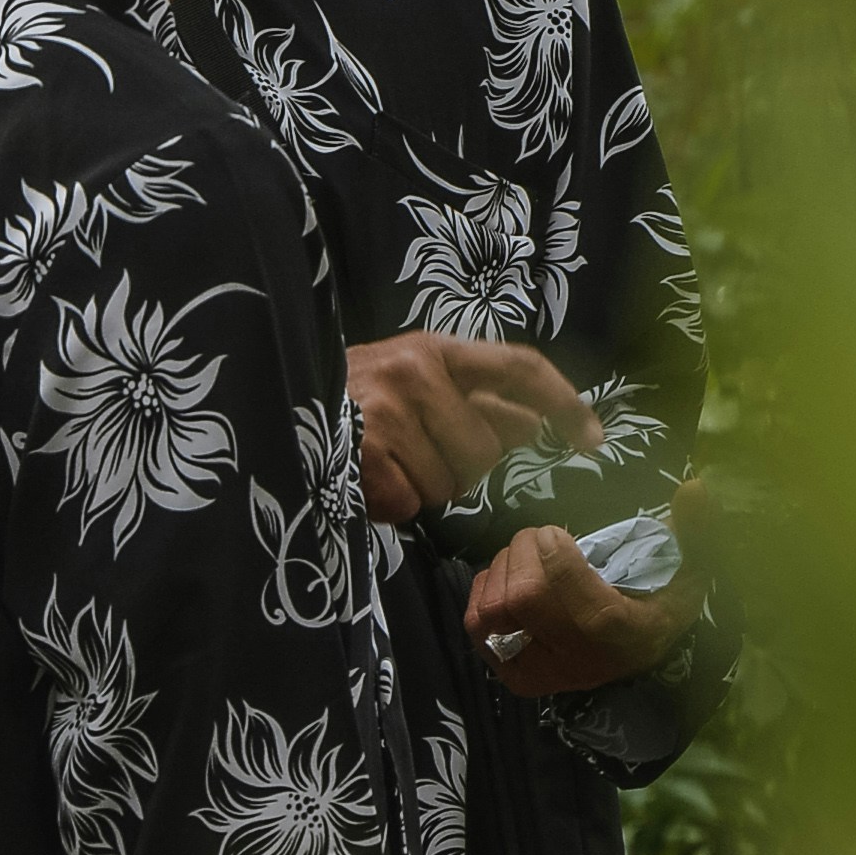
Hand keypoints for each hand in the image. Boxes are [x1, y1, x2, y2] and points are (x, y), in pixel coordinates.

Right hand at [348, 333, 602, 523]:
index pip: (521, 368)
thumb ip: (467, 402)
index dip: (564, 404)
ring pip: (448, 483)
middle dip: (460, 471)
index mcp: (438, 349)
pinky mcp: (361, 445)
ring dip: (420, 490)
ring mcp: (388, 405)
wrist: (261, 400)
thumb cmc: (346, 403)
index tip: (594, 441)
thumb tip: (530, 428)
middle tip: (414, 460)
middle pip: (487, 450)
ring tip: (382, 466)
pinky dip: (388, 505)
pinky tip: (363, 482)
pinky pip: (405, 501)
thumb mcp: (410, 385)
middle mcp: (417, 367)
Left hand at [463, 500, 706, 698]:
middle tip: (539, 535)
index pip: (576, 602)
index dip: (557, 557)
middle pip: (524, 599)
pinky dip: (485, 588)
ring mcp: (540, 672)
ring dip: (503, 568)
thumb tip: (695, 486)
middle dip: (523, 551)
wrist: (637, 654)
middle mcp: (578, 661)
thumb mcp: (693, 567)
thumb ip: (697, 528)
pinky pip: (477, 625)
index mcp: (623, 635)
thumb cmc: (663, 601)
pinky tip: (509, 577)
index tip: (555, 531)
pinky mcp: (512, 674)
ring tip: (526, 555)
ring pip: (494, 610)